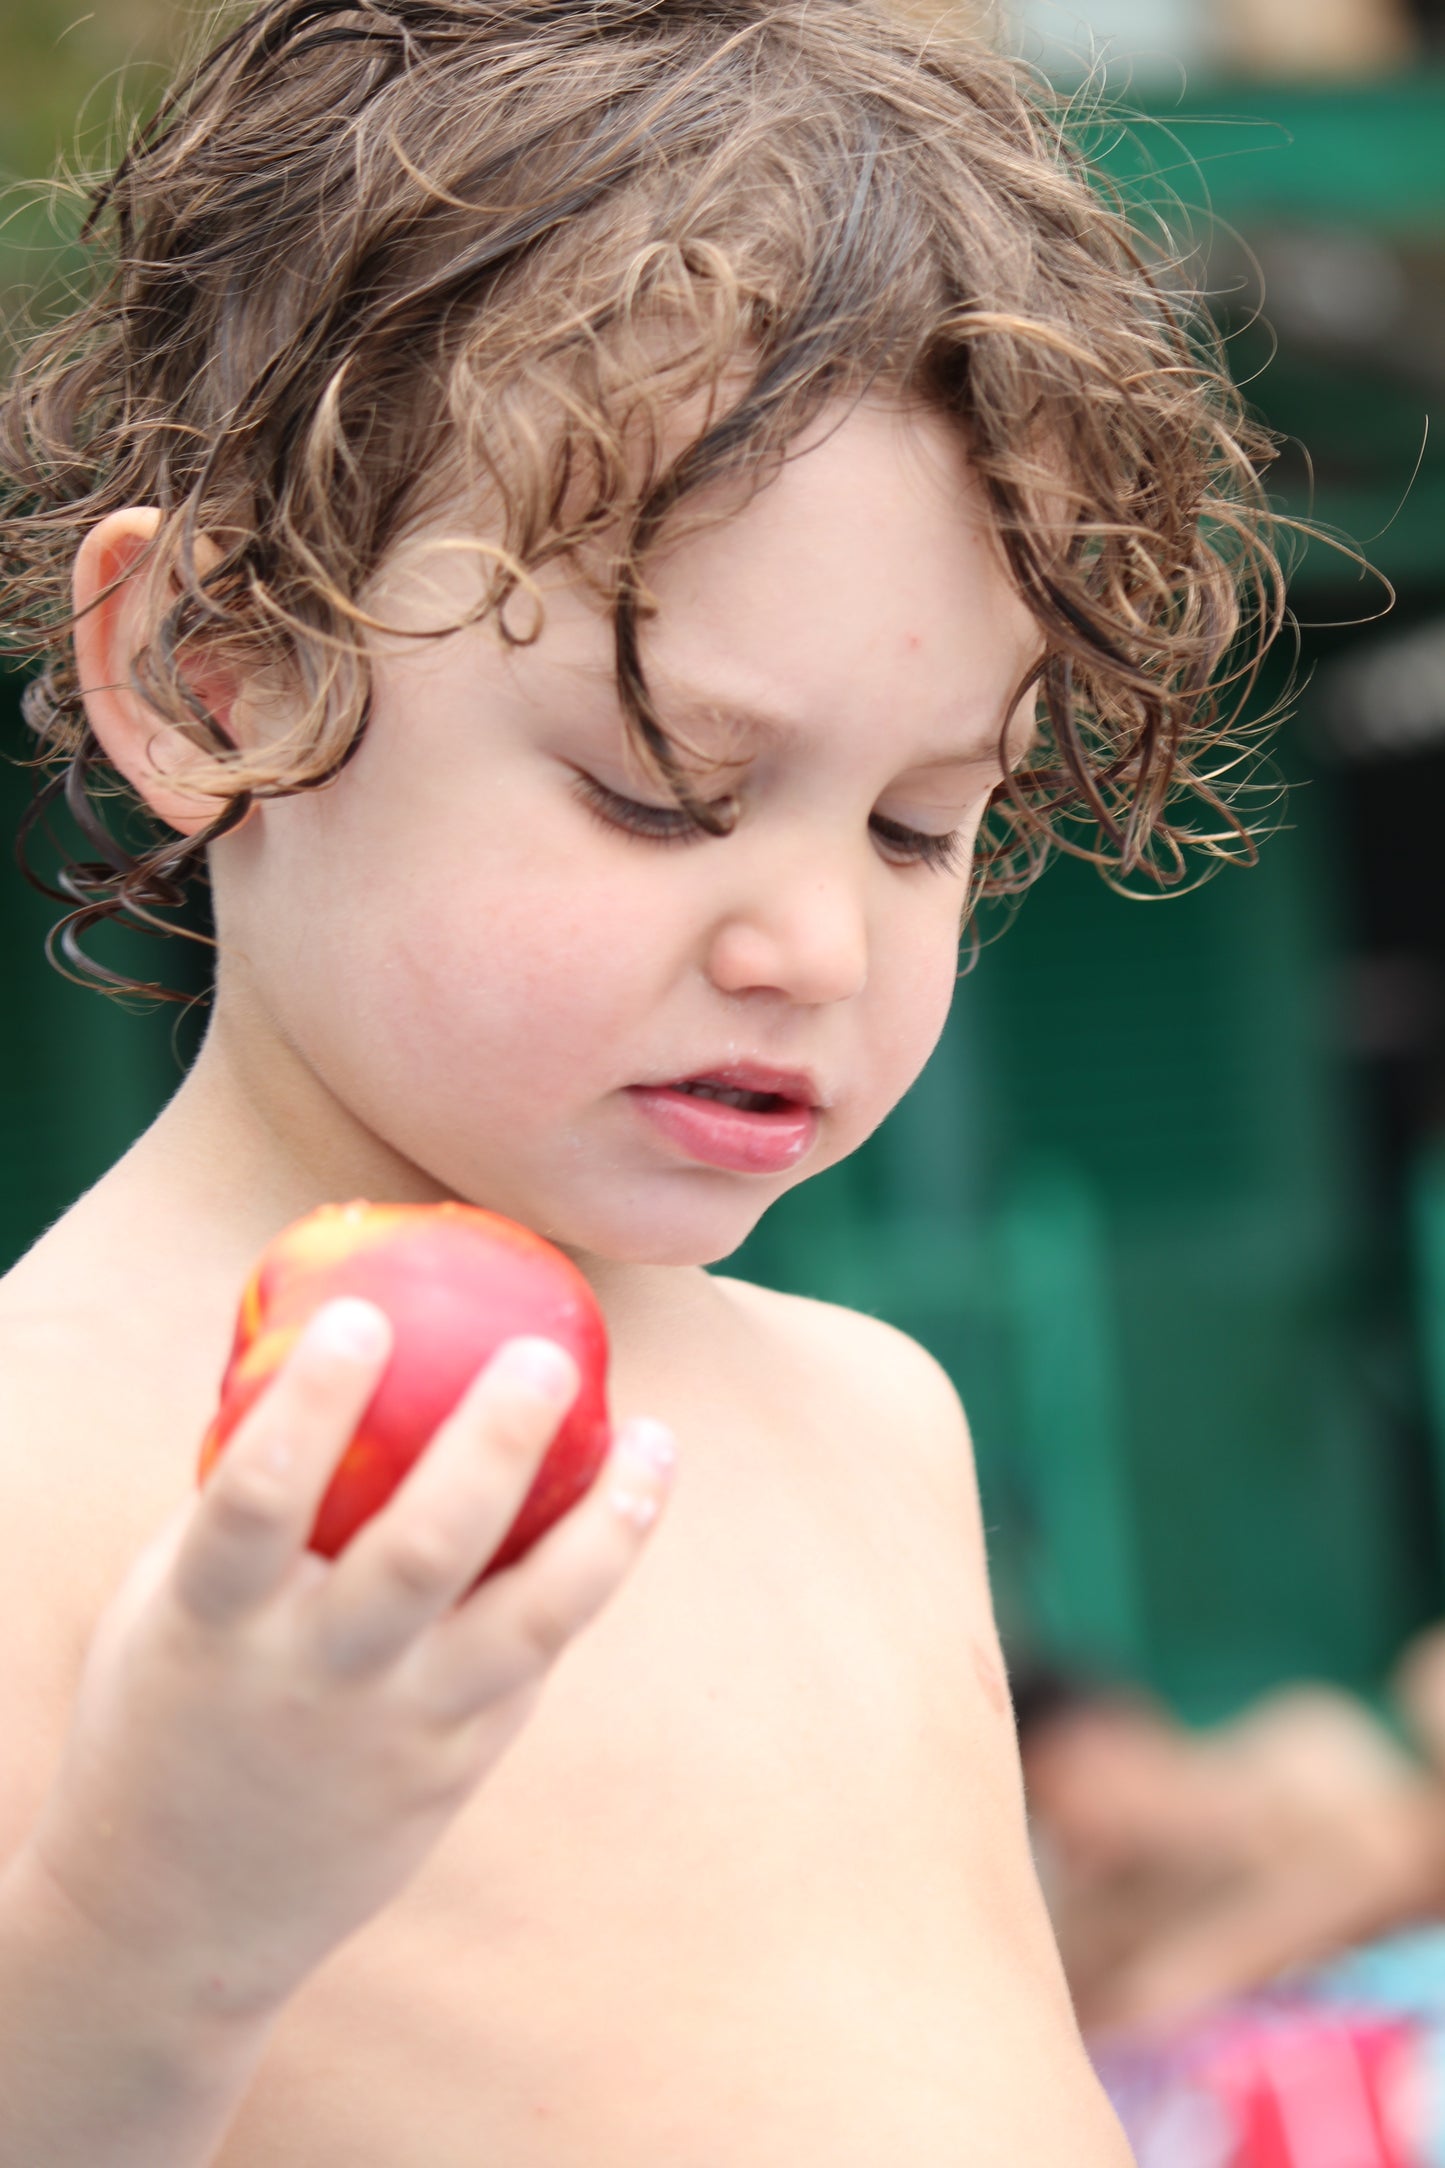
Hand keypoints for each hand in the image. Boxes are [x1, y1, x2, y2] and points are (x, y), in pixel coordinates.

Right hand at [19, 1299, 675, 2024]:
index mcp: (214, 1621)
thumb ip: (243, 1504)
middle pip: (420, 1553)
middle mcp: (314, 1675)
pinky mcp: (457, 1762)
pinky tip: (633, 1494)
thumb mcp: (169, 1604)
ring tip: (654, 1436)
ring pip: (523, 1621)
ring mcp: (396, 1728)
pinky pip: (537, 1655)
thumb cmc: (177, 1702)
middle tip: (546, 1356)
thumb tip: (314, 1349)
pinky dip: (590, 1568)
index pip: (257, 1500)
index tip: (365, 1316)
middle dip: (491, 1448)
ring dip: (601, 1524)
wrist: (175, 1913)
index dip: (310, 1407)